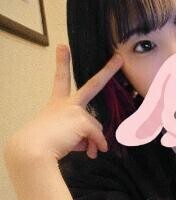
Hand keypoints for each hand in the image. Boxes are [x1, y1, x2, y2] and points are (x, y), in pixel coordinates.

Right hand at [6, 45, 122, 163]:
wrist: (32, 150)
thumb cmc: (44, 145)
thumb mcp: (63, 135)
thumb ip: (81, 135)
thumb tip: (95, 145)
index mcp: (57, 103)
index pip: (61, 80)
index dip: (62, 63)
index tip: (63, 46)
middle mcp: (66, 103)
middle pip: (92, 85)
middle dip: (107, 71)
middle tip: (119, 58)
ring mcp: (75, 109)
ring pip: (96, 127)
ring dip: (91, 141)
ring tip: (83, 150)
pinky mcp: (81, 120)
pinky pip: (97, 136)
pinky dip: (96, 146)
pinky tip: (92, 153)